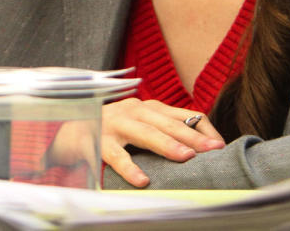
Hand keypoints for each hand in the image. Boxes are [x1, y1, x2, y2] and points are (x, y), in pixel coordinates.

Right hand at [101, 98, 223, 186]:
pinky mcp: (99, 140)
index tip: (219, 146)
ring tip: (187, 158)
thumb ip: (163, 132)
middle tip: (213, 151)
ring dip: (168, 145)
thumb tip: (198, 150)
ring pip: (146, 133)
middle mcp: (134, 110)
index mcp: (149, 107)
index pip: (183, 115)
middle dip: (193, 137)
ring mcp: (116, 123)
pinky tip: (142, 181)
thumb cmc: (112, 131)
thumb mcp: (140, 126)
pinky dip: (130, 168)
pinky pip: (117, 155)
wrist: (70, 128)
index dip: (203, 129)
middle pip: (168, 122)